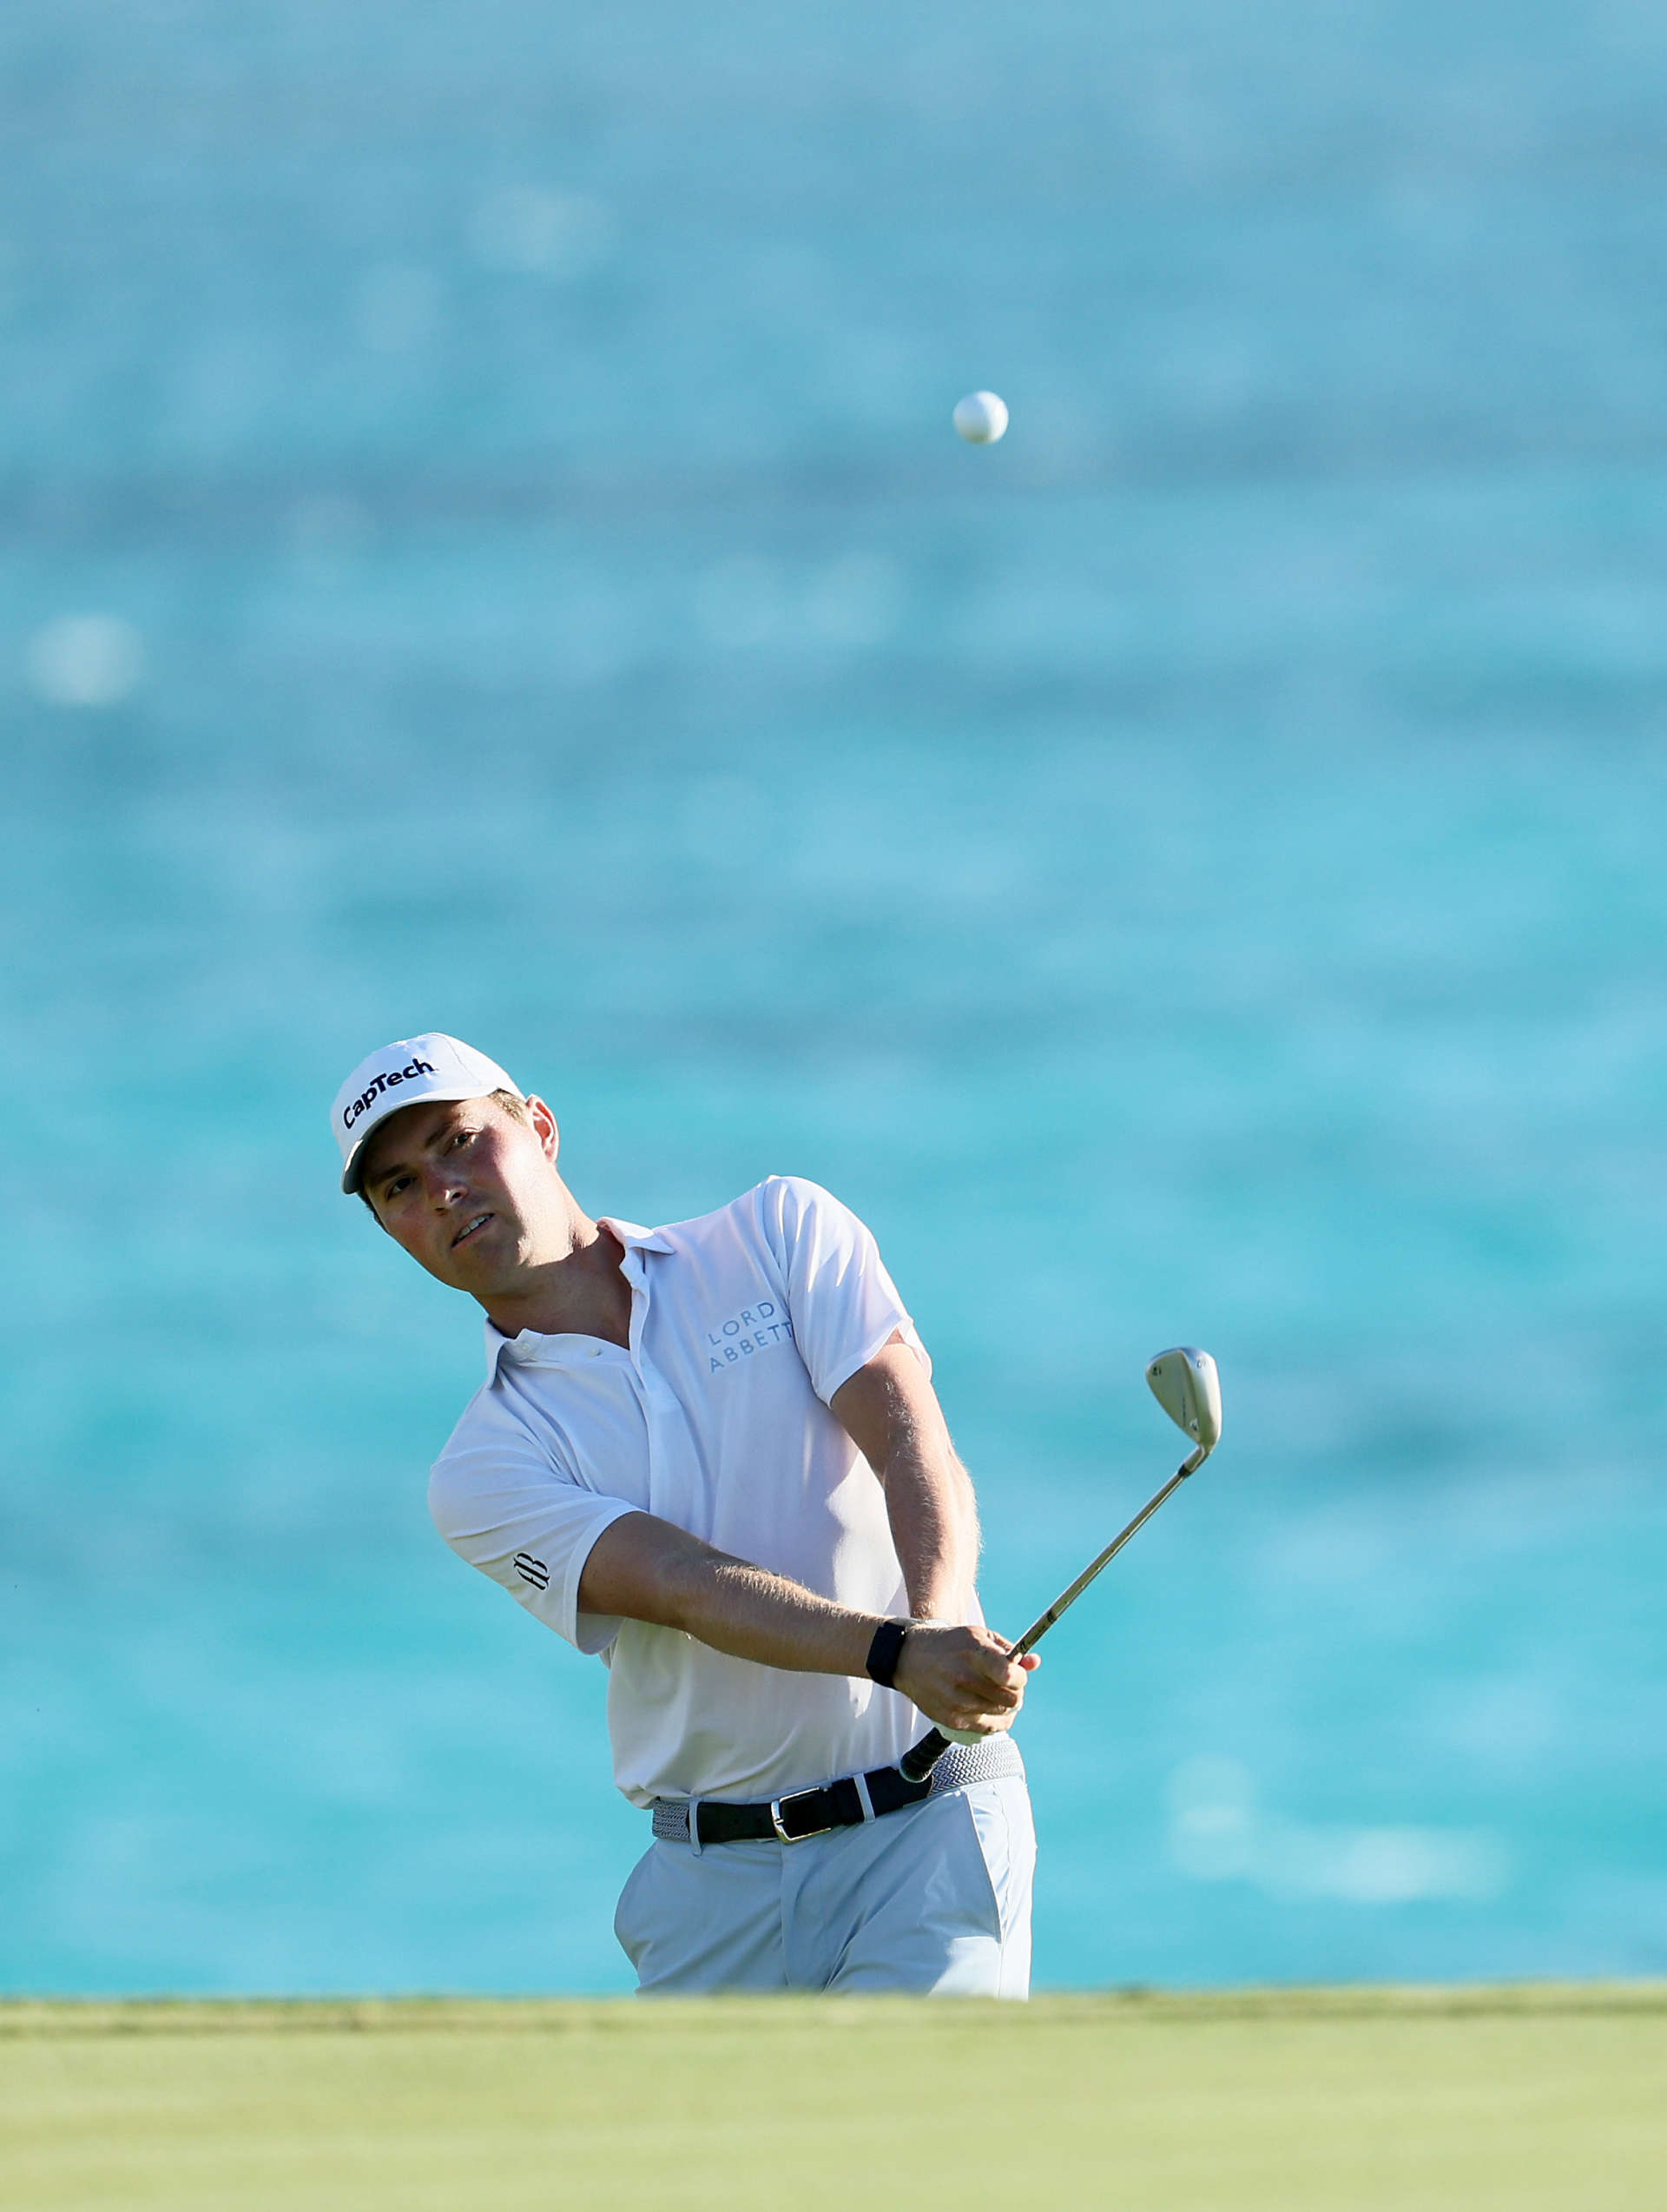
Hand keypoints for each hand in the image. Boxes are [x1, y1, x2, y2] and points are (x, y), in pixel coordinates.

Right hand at [891, 1624, 1038, 1735]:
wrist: (909, 1658)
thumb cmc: (951, 1645)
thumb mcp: (979, 1636)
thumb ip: (1010, 1650)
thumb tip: (1036, 1663)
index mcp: (974, 1653)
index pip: (1010, 1675)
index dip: (1020, 1677)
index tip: (1016, 1674)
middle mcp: (964, 1678)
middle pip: (1012, 1699)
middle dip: (1016, 1692)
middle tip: (1008, 1686)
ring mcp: (957, 1701)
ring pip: (1003, 1714)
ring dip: (1005, 1706)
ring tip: (997, 1694)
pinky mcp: (951, 1719)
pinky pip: (988, 1728)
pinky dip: (995, 1720)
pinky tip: (990, 1708)